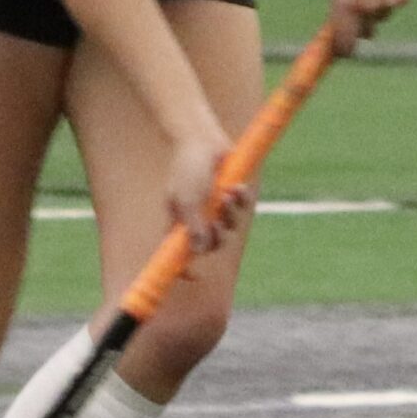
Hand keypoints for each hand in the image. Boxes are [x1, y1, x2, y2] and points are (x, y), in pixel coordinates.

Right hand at [165, 126, 249, 257]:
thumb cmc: (189, 168)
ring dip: (230, 214)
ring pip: (228, 228)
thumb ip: (194, 227)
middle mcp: (195, 219)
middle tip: (217, 223)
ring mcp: (212, 209)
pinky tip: (237, 188)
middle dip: (217, 237)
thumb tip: (200, 252)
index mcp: (177, 222)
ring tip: (228, 194)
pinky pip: (239, 211)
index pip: (177, 253)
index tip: (192, 278)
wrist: (203, 139)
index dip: (182, 268)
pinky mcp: (228, 197)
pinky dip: (240, 202)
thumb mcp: (187, 199)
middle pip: (210, 245)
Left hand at [324, 0, 416, 55]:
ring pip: (380, 16)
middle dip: (360, 27)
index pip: (344, 43)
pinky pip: (394, 4)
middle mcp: (369, 7)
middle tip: (356, 9)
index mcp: (346, 3)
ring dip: (376, 6)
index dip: (342, 50)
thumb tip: (334, 26)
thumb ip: (336, 1)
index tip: (339, 50)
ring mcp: (390, 3)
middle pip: (365, 32)